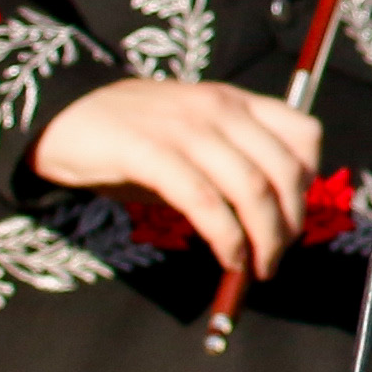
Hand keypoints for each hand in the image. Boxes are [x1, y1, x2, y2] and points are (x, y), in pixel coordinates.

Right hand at [28, 75, 323, 275]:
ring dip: (263, 238)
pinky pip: (204, 200)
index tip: (295, 217)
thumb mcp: (192, 139)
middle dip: (290, 223)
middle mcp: (220, 109)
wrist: (62, 113)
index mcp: (235, 102)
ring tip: (257, 268)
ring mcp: (186, 128)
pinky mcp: (150, 152)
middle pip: (283, 170)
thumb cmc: (131, 137)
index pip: (304, 134)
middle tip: (278, 257)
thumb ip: (229, 166)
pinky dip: (225, 237)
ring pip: (250, 188)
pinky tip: (228, 259)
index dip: (310, 183)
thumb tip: (267, 222)